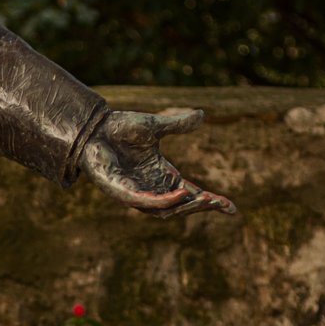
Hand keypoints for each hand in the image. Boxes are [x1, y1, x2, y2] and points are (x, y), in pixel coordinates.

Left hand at [82, 108, 237, 217]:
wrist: (92, 128)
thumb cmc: (119, 129)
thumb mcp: (155, 126)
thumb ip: (178, 124)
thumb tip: (202, 115)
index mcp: (160, 174)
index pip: (189, 193)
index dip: (210, 201)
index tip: (231, 208)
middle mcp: (150, 187)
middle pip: (181, 205)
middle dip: (201, 206)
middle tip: (219, 203)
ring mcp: (135, 191)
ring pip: (165, 210)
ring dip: (185, 206)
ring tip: (204, 198)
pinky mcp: (120, 191)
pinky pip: (144, 201)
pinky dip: (163, 200)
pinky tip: (178, 195)